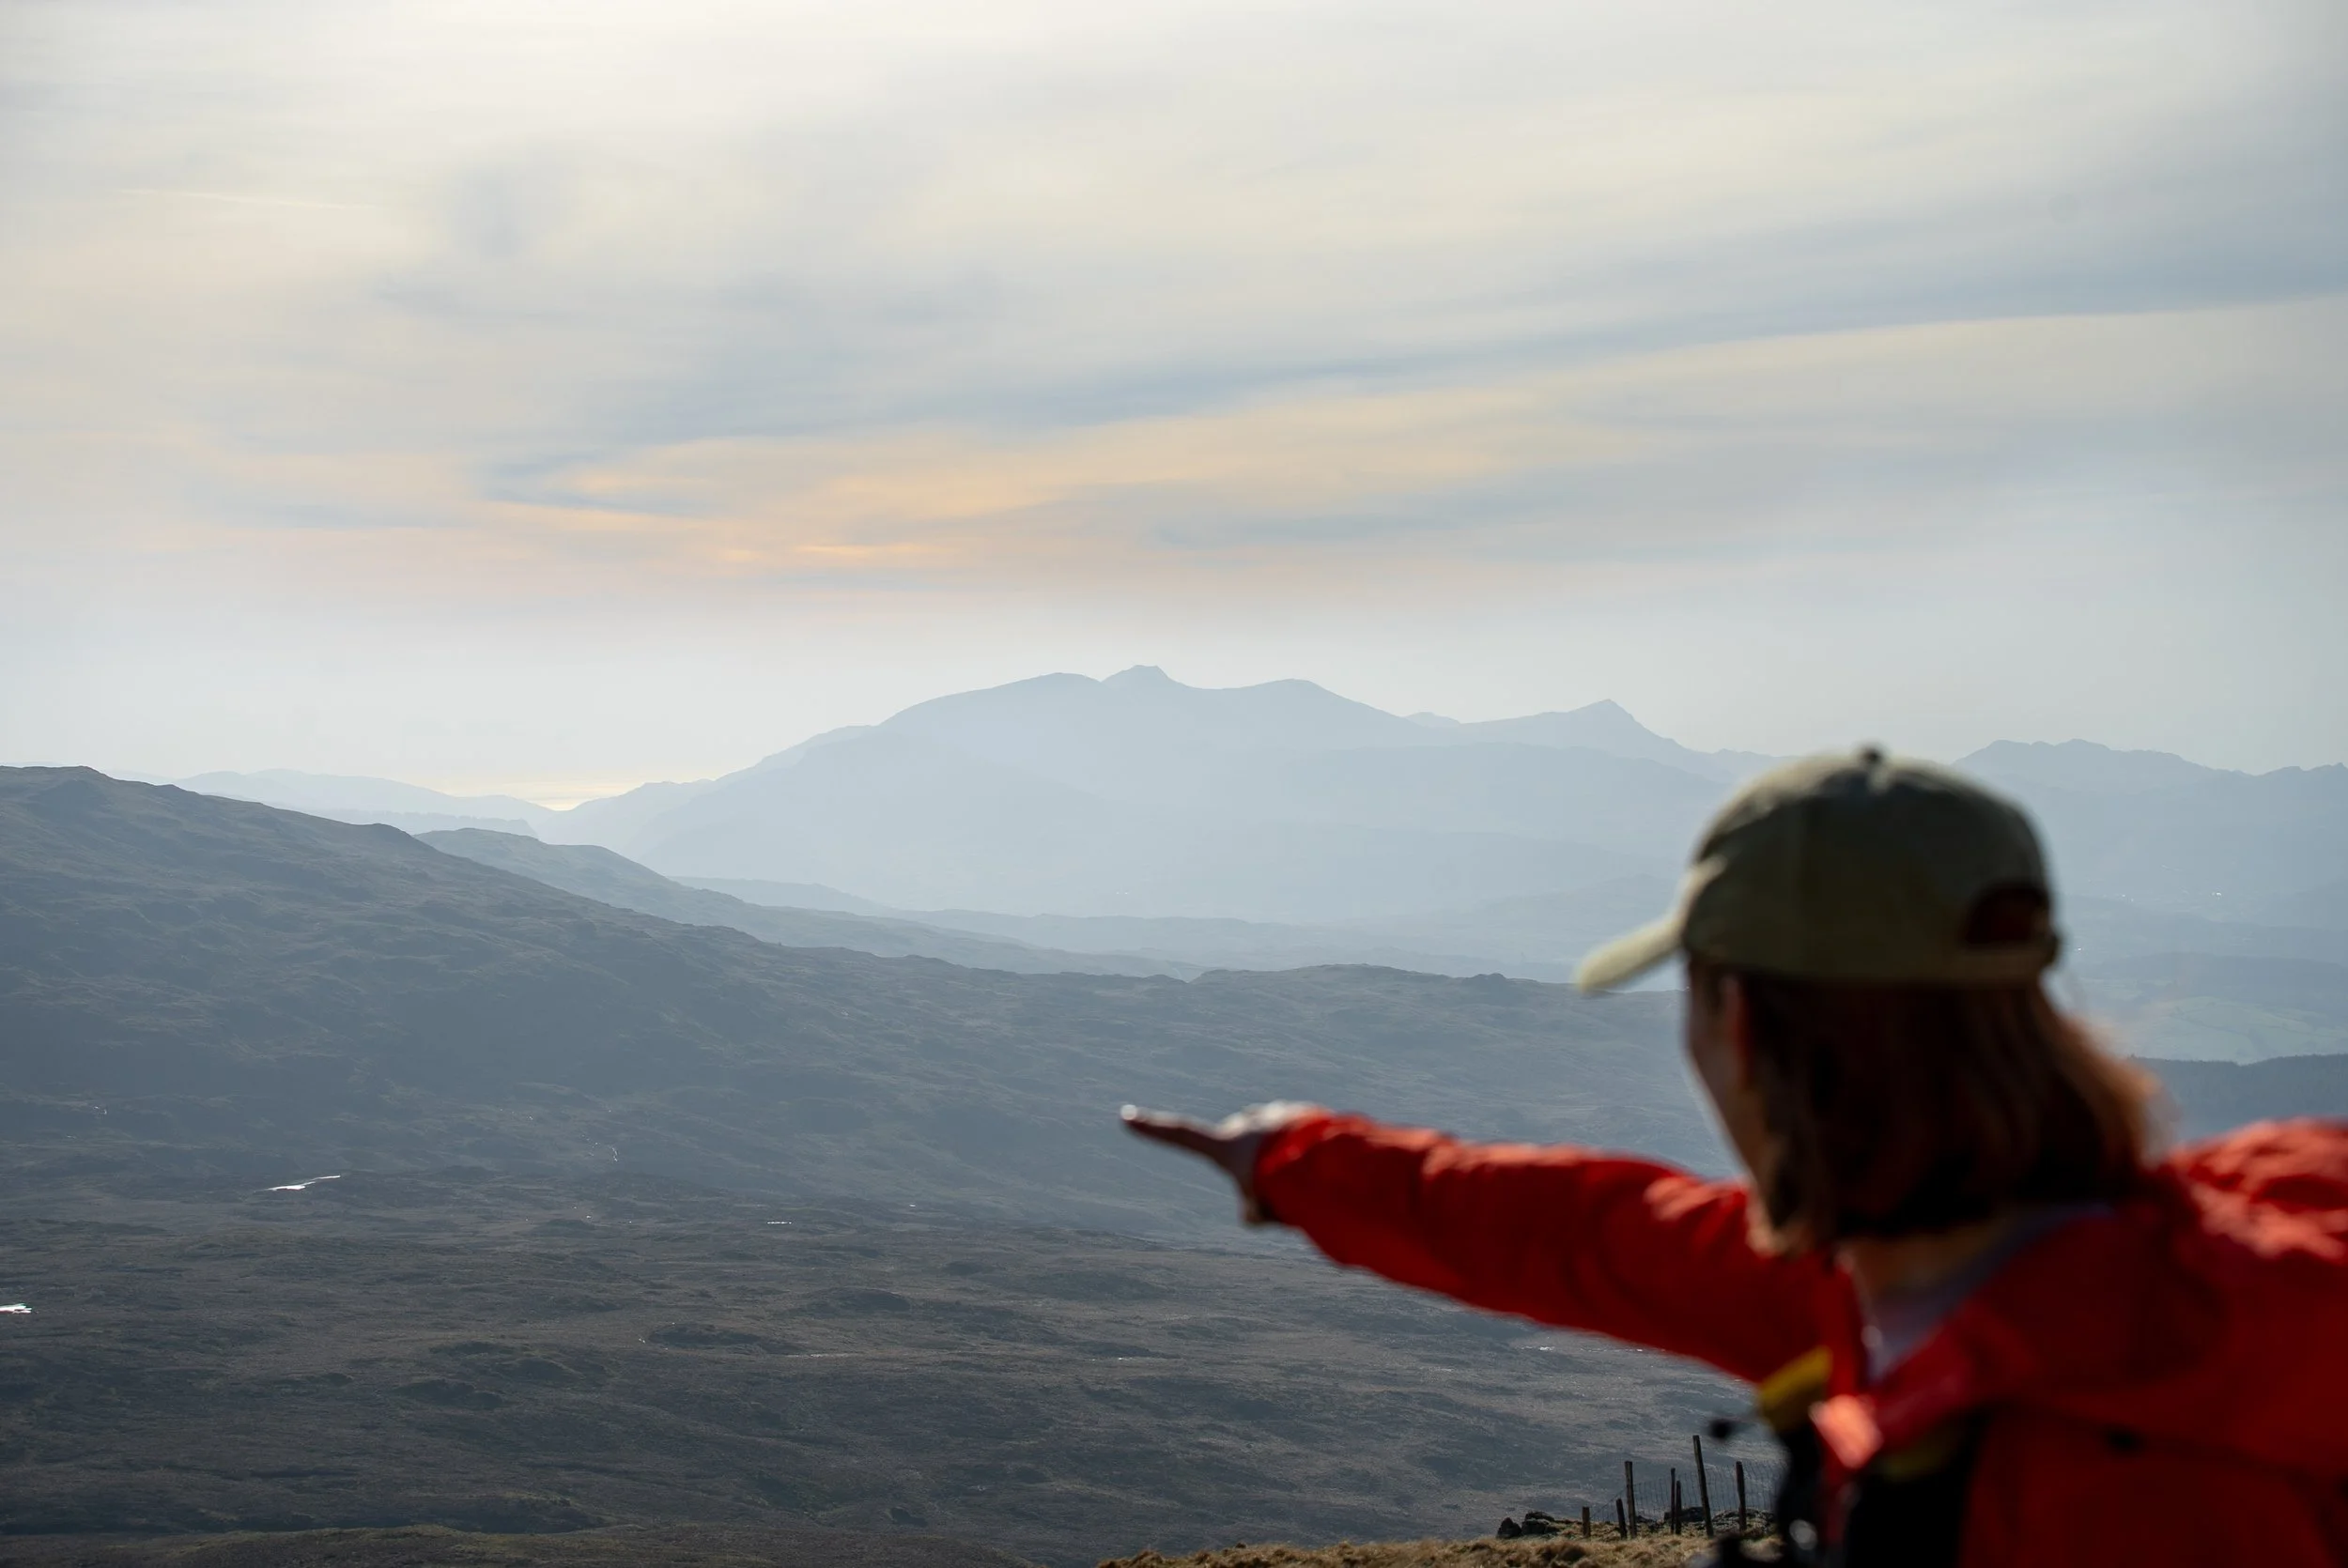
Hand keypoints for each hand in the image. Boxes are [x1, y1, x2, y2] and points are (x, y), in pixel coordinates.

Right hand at [1119, 1101, 1319, 1224]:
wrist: (1320, 1158)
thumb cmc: (1283, 1186)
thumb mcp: (1261, 1213)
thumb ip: (1252, 1213)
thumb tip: (1253, 1212)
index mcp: (1226, 1145)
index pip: (1179, 1136)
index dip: (1151, 1128)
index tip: (1125, 1115)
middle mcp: (1245, 1123)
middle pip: (1248, 1157)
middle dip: (1263, 1173)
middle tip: (1283, 1190)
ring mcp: (1273, 1114)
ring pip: (1276, 1148)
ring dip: (1289, 1163)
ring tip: (1307, 1179)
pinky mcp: (1301, 1112)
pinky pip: (1301, 1138)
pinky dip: (1309, 1154)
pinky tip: (1322, 1165)